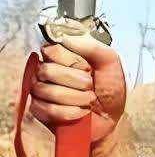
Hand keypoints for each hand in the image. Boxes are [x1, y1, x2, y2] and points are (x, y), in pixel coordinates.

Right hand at [29, 34, 132, 156]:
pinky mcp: (40, 111)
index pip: (51, 50)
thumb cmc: (110, 90)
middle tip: (91, 87)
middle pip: (47, 71)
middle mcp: (46, 72)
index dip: (73, 62)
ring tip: (88, 101)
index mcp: (60, 57)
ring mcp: (40, 91)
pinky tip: (81, 113)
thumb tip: (66, 38)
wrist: (113, 118)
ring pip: (47, 91)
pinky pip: (47, 109)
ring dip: (76, 99)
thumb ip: (93, 47)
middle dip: (77, 82)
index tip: (88, 69)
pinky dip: (70, 113)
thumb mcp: (110, 63)